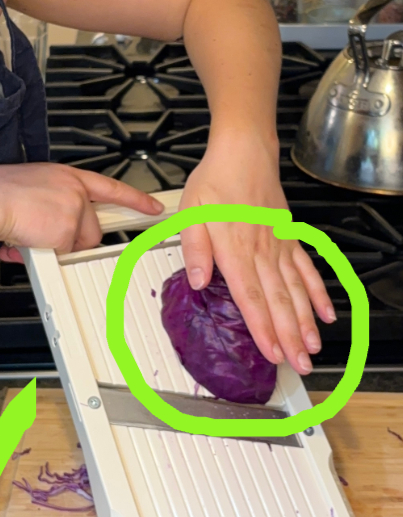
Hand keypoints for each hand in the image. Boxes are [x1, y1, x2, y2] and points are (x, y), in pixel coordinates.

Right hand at [0, 163, 163, 262]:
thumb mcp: (28, 191)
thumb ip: (45, 209)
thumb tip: (42, 233)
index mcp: (65, 175)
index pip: (110, 187)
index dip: (135, 199)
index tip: (154, 207)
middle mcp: (74, 189)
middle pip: (92, 226)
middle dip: (70, 237)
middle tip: (43, 232)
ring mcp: (74, 208)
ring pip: (79, 242)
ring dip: (55, 245)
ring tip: (29, 232)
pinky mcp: (67, 229)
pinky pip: (63, 253)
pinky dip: (44, 252)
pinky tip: (26, 238)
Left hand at [179, 136, 333, 375]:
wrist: (244, 152)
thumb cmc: (214, 181)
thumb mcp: (190, 213)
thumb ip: (194, 249)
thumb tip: (197, 280)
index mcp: (235, 249)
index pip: (250, 297)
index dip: (262, 328)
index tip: (272, 352)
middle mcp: (262, 251)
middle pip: (278, 301)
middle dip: (290, 337)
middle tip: (300, 365)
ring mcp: (280, 246)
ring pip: (296, 291)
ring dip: (306, 322)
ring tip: (313, 348)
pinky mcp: (289, 238)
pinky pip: (307, 270)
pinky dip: (318, 293)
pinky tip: (326, 313)